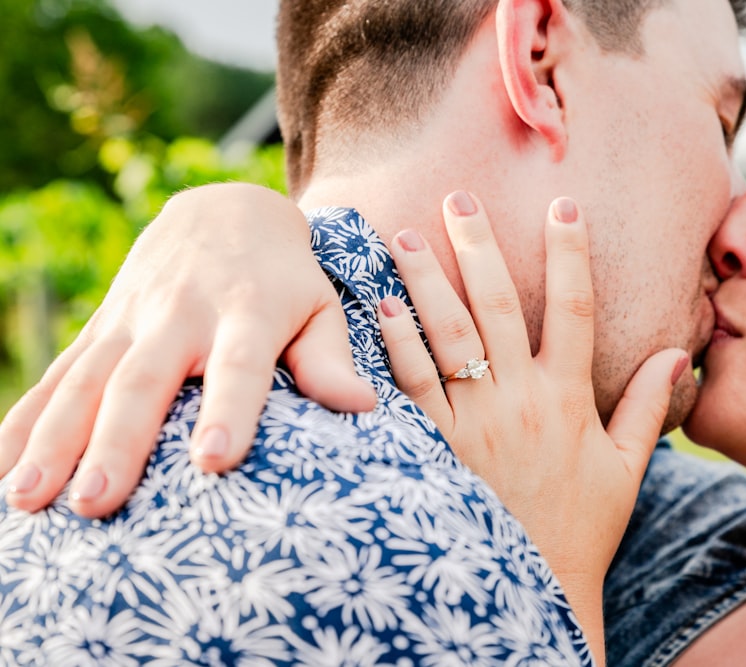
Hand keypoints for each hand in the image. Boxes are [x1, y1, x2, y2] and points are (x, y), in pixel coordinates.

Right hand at [0, 183, 375, 517]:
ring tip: (27, 500)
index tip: (214, 461)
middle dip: (118, 440)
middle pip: (145, 380)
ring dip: (54, 439)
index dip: (227, 411)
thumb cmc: (285, 279)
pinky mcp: (101, 328)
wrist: (224, 212)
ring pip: (86, 381)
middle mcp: (181, 316)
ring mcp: (131, 321)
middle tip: (96, 501)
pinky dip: (22, 421)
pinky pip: (56, 375)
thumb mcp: (319, 306)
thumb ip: (330, 358)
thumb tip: (364, 408)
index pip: (237, 366)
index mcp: (246, 314)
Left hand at [376, 191, 689, 661]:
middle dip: (478, 247)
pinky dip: (396, 345)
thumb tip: (677, 354)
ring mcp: (475, 423)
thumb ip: (649, 407)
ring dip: (425, 282)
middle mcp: (522, 400)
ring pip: (448, 338)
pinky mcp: (439, 448)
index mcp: (570, 398)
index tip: (566, 205)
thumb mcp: (625, 468)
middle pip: (499, 307)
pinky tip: (379, 308)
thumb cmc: (583, 528)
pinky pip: (414, 387)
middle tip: (457, 198)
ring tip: (400, 234)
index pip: (577, 310)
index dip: (572, 255)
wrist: (535, 590)